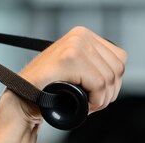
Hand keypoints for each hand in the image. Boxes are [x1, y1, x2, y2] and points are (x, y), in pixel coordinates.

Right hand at [10, 26, 126, 124]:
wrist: (24, 100)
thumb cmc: (51, 91)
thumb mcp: (80, 72)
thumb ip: (97, 67)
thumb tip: (119, 76)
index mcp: (85, 35)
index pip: (120, 59)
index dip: (114, 82)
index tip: (99, 94)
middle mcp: (80, 36)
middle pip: (117, 69)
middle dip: (109, 93)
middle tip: (93, 103)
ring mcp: (74, 45)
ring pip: (109, 79)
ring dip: (101, 99)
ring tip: (87, 104)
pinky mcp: (69, 58)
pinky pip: (99, 84)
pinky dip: (96, 100)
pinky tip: (84, 104)